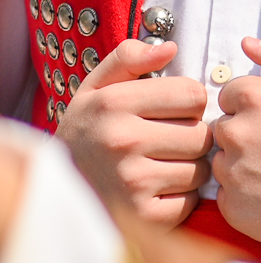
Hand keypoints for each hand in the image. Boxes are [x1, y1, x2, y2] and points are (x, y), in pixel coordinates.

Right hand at [56, 41, 208, 224]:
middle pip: (202, 133)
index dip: (189, 102)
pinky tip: (157, 191)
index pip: (193, 93)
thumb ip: (128, 60)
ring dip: (189, 168)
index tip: (171, 112)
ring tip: (161, 166)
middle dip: (191, 137)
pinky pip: (191, 200)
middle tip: (166, 142)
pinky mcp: (144, 215)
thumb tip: (170, 47)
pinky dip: (181, 198)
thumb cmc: (86, 135)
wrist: (55, 192)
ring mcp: (133, 180)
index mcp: (114, 104)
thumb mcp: (95, 90)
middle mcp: (123, 140)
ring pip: (201, 168)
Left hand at [210, 37, 260, 253]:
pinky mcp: (234, 209)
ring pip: (222, 162)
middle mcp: (237, 134)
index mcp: (256, 98)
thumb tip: (248, 43)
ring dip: (245, 164)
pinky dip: (247, 195)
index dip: (259, 105)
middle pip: (224, 127)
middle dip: (248, 133)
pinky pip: (227, 195)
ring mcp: (233, 174)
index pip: (231, 94)